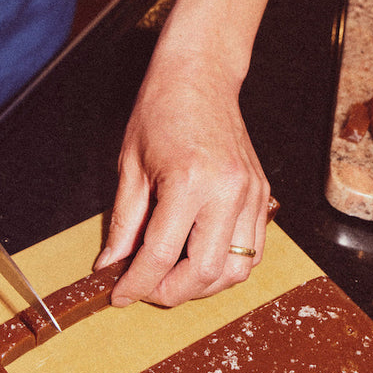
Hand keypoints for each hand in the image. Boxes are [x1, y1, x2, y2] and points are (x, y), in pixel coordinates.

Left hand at [96, 46, 270, 307]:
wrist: (201, 77)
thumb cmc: (162, 111)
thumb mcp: (131, 167)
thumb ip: (123, 224)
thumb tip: (111, 265)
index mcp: (189, 181)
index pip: (160, 253)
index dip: (136, 283)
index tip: (120, 295)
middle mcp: (227, 191)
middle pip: (204, 271)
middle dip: (171, 292)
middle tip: (146, 291)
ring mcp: (251, 195)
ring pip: (237, 269)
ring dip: (204, 286)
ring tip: (174, 280)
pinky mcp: (261, 195)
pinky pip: (253, 250)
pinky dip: (228, 266)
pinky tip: (202, 261)